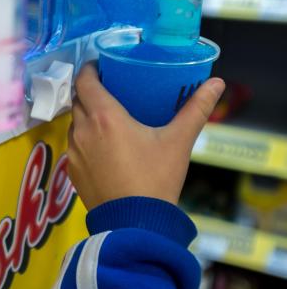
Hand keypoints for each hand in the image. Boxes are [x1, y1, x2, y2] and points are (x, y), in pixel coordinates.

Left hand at [68, 64, 224, 210]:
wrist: (135, 223)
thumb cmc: (155, 179)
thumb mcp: (178, 141)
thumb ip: (196, 109)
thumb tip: (216, 84)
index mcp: (104, 117)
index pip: (85, 81)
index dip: (90, 69)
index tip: (101, 65)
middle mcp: (83, 131)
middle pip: (78, 100)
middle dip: (90, 91)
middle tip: (110, 89)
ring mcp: (74, 152)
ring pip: (74, 123)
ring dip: (85, 116)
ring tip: (106, 117)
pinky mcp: (72, 171)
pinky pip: (74, 146)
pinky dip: (84, 139)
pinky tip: (102, 146)